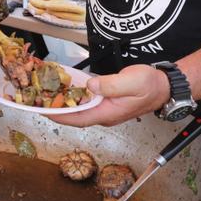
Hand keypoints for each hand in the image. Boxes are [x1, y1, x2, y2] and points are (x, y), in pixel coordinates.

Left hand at [51, 65, 170, 126]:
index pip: (78, 118)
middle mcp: (104, 115)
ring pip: (79, 110)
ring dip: (63, 105)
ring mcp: (105, 110)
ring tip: (46, 96)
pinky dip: (74, 98)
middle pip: (75, 116)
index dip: (59, 115)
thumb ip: (110, 85)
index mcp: (108, 113)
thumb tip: (90, 86)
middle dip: (56, 110)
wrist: (163, 87)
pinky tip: (65, 90)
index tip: (42, 111)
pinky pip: (86, 103)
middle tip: (38, 101)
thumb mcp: (131, 82)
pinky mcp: (106, 103)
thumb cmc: (149, 85)